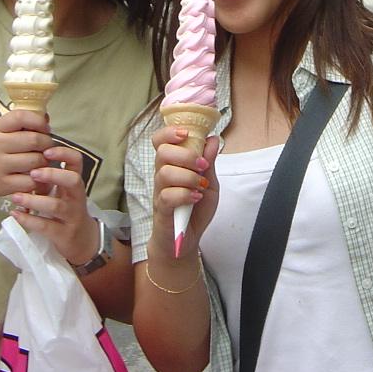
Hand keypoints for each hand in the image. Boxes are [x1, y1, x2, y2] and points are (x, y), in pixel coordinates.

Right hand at [0, 107, 52, 202]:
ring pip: (35, 161)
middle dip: (47, 143)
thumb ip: (16, 125)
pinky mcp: (1, 186)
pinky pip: (30, 182)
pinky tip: (35, 177)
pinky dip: (38, 180)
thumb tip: (46, 119)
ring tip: (41, 162)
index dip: (39, 121)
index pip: (21, 116)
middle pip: (34, 140)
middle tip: (46, 147)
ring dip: (44, 162)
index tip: (44, 128)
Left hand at [9, 145, 101, 264]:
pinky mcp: (63, 234)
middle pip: (72, 180)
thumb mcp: (63, 190)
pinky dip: (29, 220)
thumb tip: (29, 153)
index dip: (64, 153)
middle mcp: (76, 196)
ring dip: (34, 199)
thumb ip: (51, 175)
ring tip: (15, 196)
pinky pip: (46, 226)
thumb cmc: (66, 209)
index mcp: (75, 182)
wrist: (81, 240)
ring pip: (56, 205)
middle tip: (33, 173)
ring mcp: (71, 216)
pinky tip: (15, 214)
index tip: (46, 151)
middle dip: (53, 175)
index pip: (76, 161)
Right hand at [150, 126, 219, 256]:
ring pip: (164, 173)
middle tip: (202, 166)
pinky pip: (167, 196)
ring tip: (200, 185)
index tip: (186, 133)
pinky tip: (196, 198)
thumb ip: (209, 162)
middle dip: (186, 155)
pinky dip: (185, 194)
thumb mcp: (209, 183)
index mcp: (172, 164)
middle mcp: (162, 174)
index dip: (169, 132)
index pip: (160, 140)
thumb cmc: (195, 209)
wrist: (185, 239)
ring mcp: (160, 191)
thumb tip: (212, 139)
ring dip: (188, 176)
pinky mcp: (161, 209)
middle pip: (162, 152)